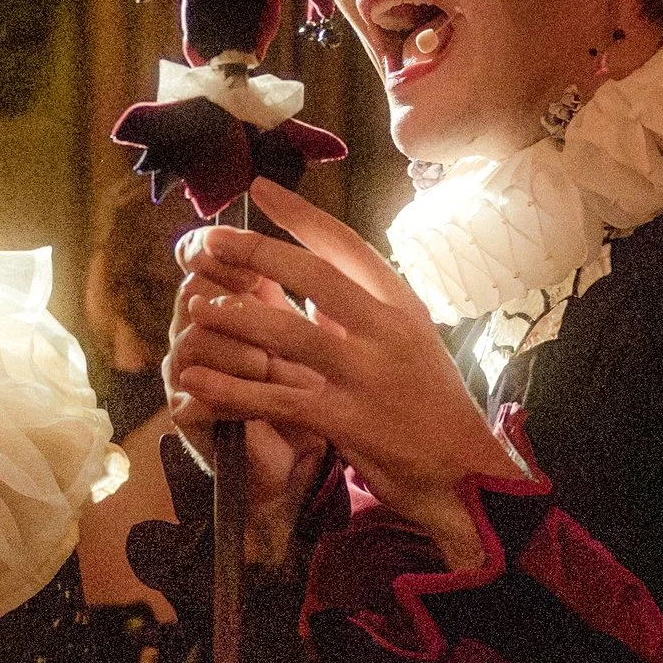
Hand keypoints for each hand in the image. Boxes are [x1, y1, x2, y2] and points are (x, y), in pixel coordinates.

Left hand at [169, 179, 518, 568]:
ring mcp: (369, 376)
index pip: (347, 245)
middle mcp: (388, 332)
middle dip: (257, 253)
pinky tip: (196, 382)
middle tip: (211, 240)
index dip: (300, 215)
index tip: (259, 188)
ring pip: (292, 335)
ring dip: (239, 318)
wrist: (466, 474)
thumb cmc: (431, 406)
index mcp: (402, 306)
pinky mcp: (351, 422)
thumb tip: (313, 284)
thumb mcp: (408, 343)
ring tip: (199, 307)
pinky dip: (232, 391)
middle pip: (315, 275)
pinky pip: (279, 400)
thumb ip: (362, 313)